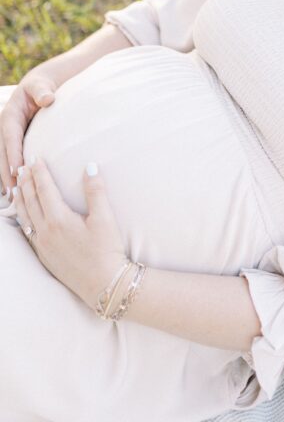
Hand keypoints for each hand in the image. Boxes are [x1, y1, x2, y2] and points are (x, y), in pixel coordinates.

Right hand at [0, 71, 57, 196]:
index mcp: (9, 115)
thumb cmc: (41, 87)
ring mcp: (5, 136)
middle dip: (5, 172)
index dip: (12, 153)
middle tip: (12, 191)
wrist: (36, 88)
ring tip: (10, 197)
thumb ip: (42, 92)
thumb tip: (48, 98)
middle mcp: (4, 128)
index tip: (16, 170)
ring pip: (2, 160)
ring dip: (4, 178)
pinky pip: (7, 160)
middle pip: (3, 152)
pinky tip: (12, 191)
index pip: (10, 137)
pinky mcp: (10, 143)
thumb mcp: (40, 87)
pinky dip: (7, 175)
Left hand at [12, 158, 125, 310]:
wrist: (104, 284)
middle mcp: (46, 232)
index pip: (44, 189)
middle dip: (26, 182)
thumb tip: (90, 166)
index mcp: (59, 219)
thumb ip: (95, 191)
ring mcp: (42, 246)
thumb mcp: (105, 218)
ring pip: (25, 217)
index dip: (39, 172)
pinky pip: (27, 232)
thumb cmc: (107, 250)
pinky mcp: (44, 256)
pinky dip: (23, 218)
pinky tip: (24, 215)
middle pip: (31, 201)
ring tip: (17, 186)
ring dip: (20, 199)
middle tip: (23, 166)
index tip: (35, 157)